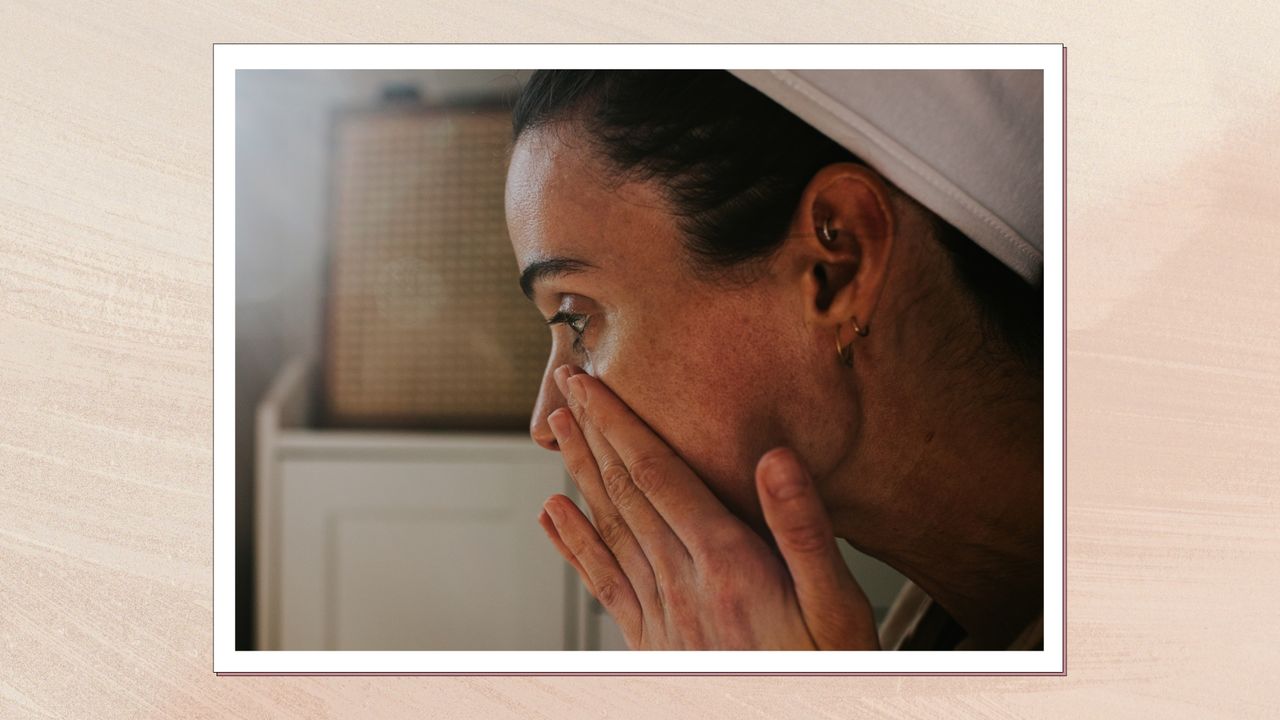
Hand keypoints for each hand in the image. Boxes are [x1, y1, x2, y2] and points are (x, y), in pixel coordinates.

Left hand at [536, 364, 879, 649]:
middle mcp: (683, 583)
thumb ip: (804, 529)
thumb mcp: (838, 603)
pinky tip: (554, 518)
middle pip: (623, 493)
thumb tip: (774, 458)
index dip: (619, 424)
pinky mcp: (654, 642)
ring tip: (558, 435)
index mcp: (726, 562)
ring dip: (580, 476)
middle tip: (565, 388)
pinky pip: (603, 584)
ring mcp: (663, 614)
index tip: (590, 385)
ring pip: (608, 530)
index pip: (656, 473)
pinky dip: (574, 546)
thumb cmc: (825, 670)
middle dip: (592, 435)